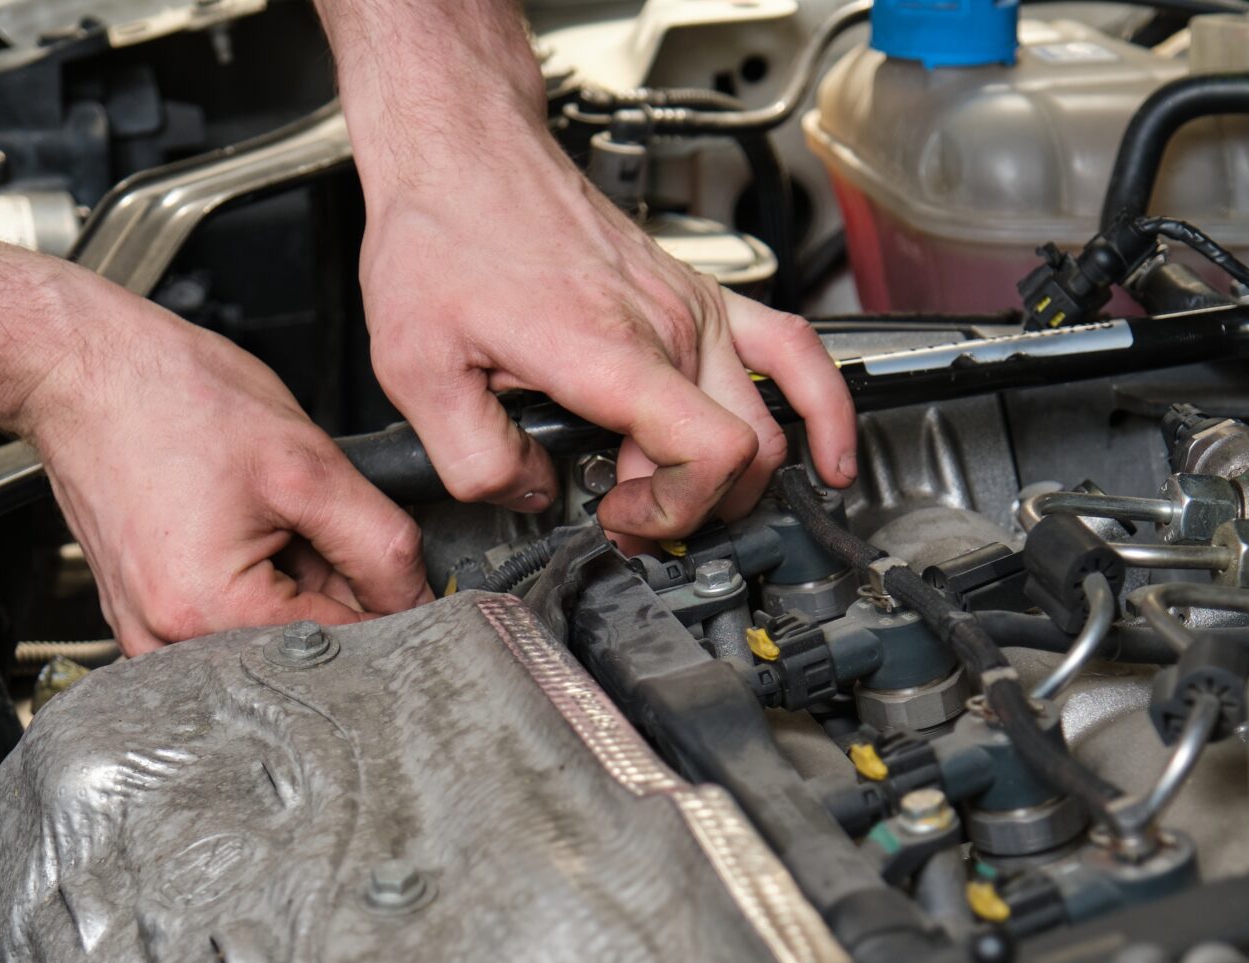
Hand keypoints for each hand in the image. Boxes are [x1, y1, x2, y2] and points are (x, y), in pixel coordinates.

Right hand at [6, 280, 428, 654]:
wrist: (83, 368)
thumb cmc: (166, 398)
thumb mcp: (305, 465)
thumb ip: (380, 545)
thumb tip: (418, 601)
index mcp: (207, 614)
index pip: (342, 645)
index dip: (382, 601)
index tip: (385, 560)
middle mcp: (166, 643)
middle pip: (302, 645)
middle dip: (328, 589)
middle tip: (305, 519)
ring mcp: (147, 636)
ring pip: (268, 632)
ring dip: (288, 582)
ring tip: (257, 517)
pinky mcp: (143, 617)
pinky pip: (227, 619)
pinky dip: (250, 579)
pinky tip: (232, 529)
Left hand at [356, 131, 858, 539]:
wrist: (464, 156)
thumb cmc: (445, 236)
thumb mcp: (417, 371)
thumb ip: (477, 460)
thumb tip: (533, 496)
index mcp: (611, 351)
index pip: (710, 454)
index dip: (677, 511)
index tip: (622, 520)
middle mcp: (668, 327)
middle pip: (744, 451)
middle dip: (692, 506)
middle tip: (628, 514)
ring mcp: (694, 309)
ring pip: (767, 420)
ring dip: (734, 476)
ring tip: (680, 491)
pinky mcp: (699, 295)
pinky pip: (795, 352)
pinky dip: (826, 408)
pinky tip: (832, 454)